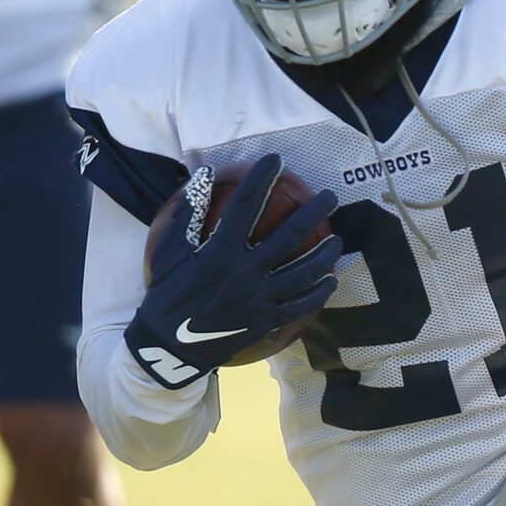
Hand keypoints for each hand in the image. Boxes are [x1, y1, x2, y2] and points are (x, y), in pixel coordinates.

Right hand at [125, 154, 341, 387]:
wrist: (171, 345)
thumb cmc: (167, 294)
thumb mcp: (169, 251)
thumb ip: (188, 212)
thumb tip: (204, 175)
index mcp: (220, 251)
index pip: (246, 205)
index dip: (261, 179)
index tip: (275, 160)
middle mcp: (245, 272)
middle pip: (290, 234)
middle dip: (314, 211)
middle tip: (329, 196)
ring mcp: (259, 298)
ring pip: (304, 271)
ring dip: (325, 253)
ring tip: (338, 240)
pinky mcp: (266, 320)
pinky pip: (301, 305)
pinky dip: (318, 292)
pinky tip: (329, 281)